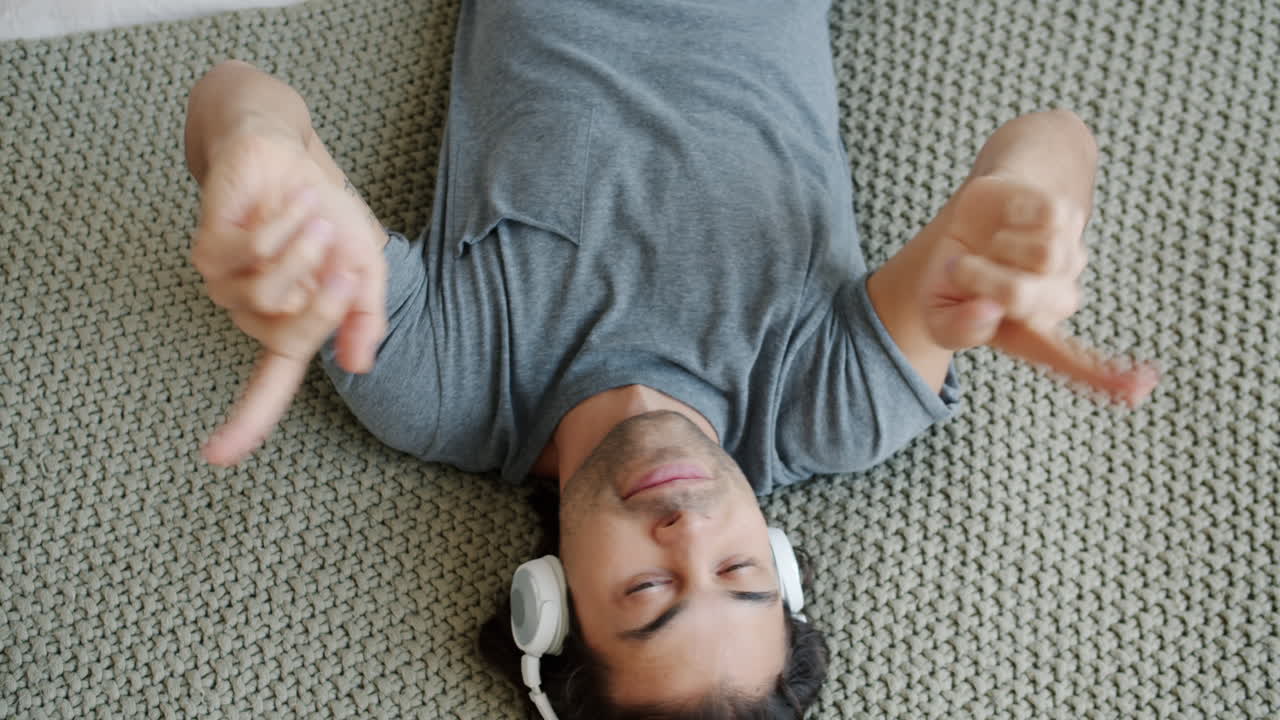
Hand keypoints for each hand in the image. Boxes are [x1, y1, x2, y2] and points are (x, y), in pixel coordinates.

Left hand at [191, 124, 387, 463]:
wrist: (290, 159)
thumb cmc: (326, 217)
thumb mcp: (365, 270)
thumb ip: (364, 317)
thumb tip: (357, 366)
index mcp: (287, 327)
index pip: (266, 387)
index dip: (244, 423)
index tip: (216, 458)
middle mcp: (251, 314)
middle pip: (292, 333)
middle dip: (328, 295)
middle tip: (343, 257)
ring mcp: (224, 284)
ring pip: (269, 292)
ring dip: (304, 249)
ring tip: (312, 216)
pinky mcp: (208, 248)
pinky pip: (250, 253)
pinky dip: (281, 226)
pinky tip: (288, 205)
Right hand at [921, 175, 1157, 404]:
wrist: (962, 228)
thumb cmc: (952, 282)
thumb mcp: (938, 315)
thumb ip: (957, 329)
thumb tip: (989, 312)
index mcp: (1029, 335)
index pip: (1069, 361)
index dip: (1105, 376)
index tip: (1141, 389)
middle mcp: (1056, 301)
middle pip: (1024, 295)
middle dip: (980, 278)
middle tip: (960, 270)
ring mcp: (1068, 258)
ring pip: (1043, 255)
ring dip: (1000, 246)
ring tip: (991, 248)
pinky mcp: (1068, 219)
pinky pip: (1048, 218)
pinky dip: (1016, 216)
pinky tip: (1010, 221)